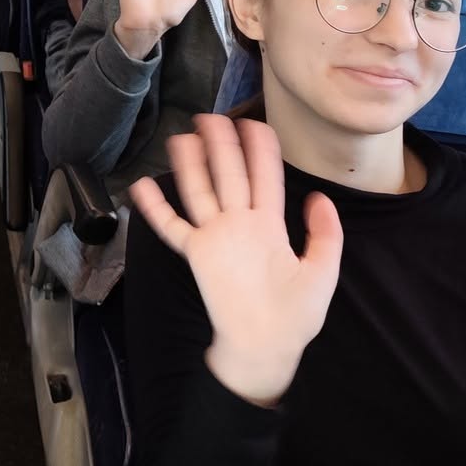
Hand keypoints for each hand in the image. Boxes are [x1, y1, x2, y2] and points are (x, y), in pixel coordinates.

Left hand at [129, 117, 342, 407]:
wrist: (257, 350)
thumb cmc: (293, 315)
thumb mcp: (322, 275)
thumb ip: (325, 234)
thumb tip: (320, 199)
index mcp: (269, 227)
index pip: (266, 176)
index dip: (260, 146)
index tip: (255, 122)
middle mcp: (236, 226)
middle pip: (228, 173)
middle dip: (220, 142)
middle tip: (212, 115)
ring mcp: (210, 239)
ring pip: (197, 191)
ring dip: (188, 161)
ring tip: (182, 135)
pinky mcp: (192, 256)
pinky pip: (169, 228)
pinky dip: (153, 207)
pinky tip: (140, 184)